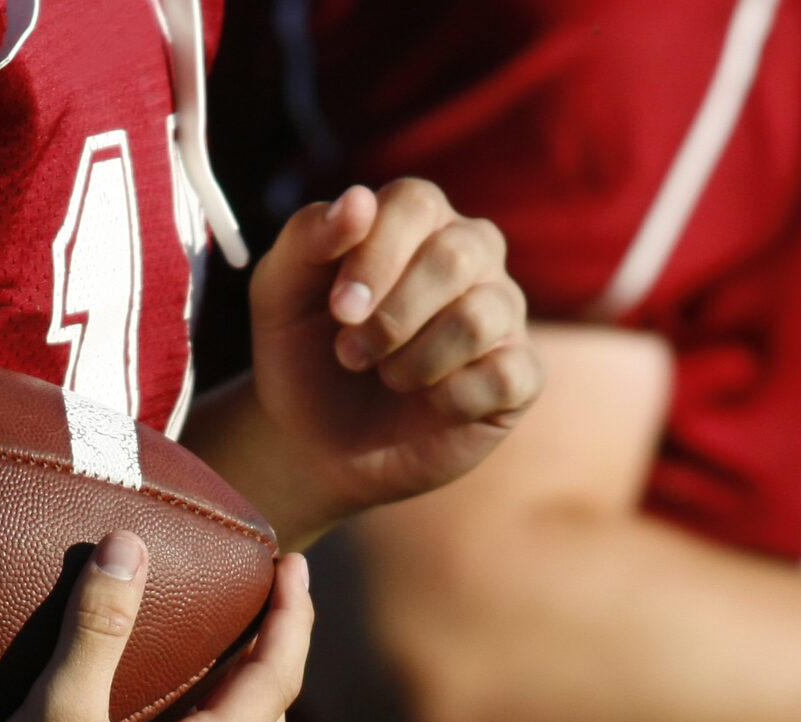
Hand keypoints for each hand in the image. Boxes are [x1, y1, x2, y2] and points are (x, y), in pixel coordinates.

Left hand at [244, 180, 541, 533]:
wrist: (319, 443)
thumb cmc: (304, 355)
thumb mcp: (279, 294)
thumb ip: (306, 238)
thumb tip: (358, 199)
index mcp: (416, 220)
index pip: (416, 203)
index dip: (376, 256)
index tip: (339, 310)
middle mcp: (471, 253)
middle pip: (456, 255)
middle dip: (393, 314)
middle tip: (350, 354)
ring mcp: (502, 312)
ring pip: (481, 317)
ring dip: (415, 360)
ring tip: (385, 378)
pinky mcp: (520, 373)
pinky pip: (505, 374)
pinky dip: (452, 398)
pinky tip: (427, 405)